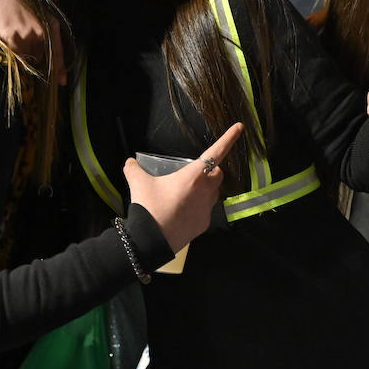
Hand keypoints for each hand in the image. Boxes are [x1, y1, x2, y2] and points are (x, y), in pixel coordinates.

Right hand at [0, 0, 65, 84]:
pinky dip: (12, 59)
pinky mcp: (10, 39)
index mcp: (50, 24)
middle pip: (42, 59)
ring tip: (17, 54)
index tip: (62, 82)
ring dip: (24, 62)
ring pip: (28, 60)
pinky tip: (8, 53)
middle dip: (39, 65)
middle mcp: (40, 32)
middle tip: (32, 66)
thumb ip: (45, 26)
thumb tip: (47, 45)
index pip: (57, 51)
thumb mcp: (39, 8)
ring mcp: (25, 37)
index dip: (59, 69)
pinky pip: (13, 57)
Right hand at [124, 123, 243, 252]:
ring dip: (204, 189)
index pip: (216, 152)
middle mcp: (205, 190)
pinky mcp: (204, 224)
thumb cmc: (149, 207)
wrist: (151, 240)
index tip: (239, 127)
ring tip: (184, 194)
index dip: (228, 138)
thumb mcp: (139, 184)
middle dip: (210, 170)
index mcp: (193, 176)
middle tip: (192, 174)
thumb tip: (129, 162)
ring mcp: (206, 209)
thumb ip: (134, 169)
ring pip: (213, 193)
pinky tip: (182, 212)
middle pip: (217, 174)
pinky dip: (198, 207)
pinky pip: (206, 210)